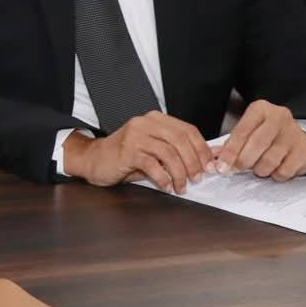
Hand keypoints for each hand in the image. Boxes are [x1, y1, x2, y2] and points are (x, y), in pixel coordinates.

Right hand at [64, 111, 213, 193]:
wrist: (95, 159)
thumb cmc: (127, 156)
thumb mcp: (154, 149)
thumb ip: (177, 150)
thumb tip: (208, 158)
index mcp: (155, 119)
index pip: (187, 130)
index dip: (202, 149)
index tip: (210, 166)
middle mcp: (145, 123)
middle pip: (180, 140)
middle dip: (193, 162)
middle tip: (197, 178)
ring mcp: (135, 136)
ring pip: (168, 153)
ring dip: (179, 174)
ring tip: (181, 187)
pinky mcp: (127, 152)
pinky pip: (152, 165)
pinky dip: (163, 178)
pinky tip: (166, 186)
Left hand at [215, 100, 305, 181]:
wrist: (297, 135)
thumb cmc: (266, 132)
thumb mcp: (248, 129)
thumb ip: (232, 142)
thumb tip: (215, 156)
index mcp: (260, 109)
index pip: (242, 131)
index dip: (230, 151)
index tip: (222, 166)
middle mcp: (279, 117)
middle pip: (257, 145)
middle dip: (243, 161)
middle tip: (237, 169)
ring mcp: (294, 133)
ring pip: (270, 160)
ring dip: (260, 170)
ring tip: (258, 167)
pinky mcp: (305, 150)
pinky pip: (285, 170)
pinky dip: (275, 175)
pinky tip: (274, 168)